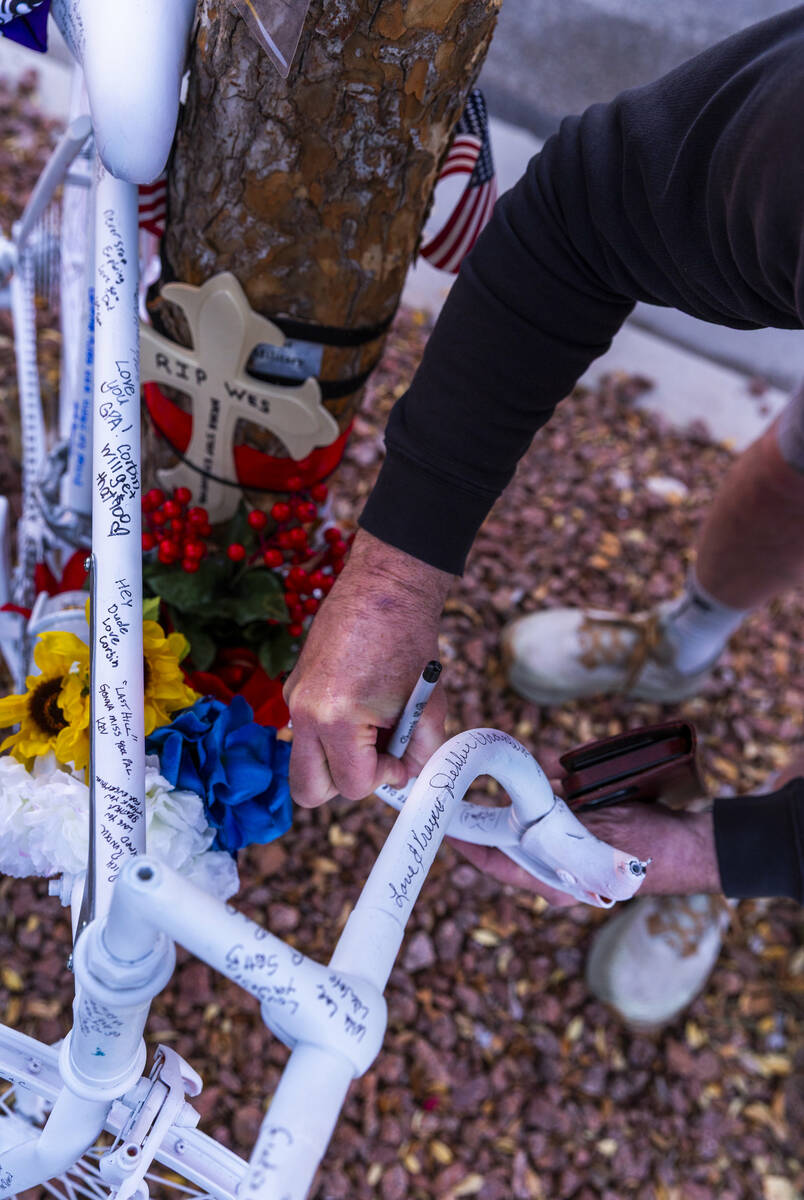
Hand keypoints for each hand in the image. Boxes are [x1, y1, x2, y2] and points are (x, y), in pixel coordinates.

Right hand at [284, 530, 452, 807]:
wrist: (385, 587)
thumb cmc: (410, 642)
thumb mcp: (429, 706)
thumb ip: (421, 752)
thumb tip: (407, 778)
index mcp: (336, 719)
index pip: (352, 785)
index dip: (384, 777)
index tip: (400, 756)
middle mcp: (304, 712)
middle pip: (308, 790)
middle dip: (345, 783)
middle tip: (375, 757)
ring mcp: (293, 698)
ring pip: (304, 762)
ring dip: (336, 759)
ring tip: (369, 728)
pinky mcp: (292, 686)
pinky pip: (305, 732)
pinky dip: (330, 734)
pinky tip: (358, 706)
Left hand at [453, 801, 720, 904]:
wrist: (694, 849)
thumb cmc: (649, 845)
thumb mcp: (598, 823)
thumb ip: (559, 813)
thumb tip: (527, 790)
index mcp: (556, 883)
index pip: (496, 864)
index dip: (468, 844)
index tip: (444, 823)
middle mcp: (558, 877)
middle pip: (509, 846)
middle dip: (495, 815)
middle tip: (469, 790)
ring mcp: (572, 864)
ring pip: (531, 830)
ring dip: (524, 803)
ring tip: (515, 776)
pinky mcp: (585, 848)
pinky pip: (556, 822)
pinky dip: (550, 801)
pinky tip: (552, 776)